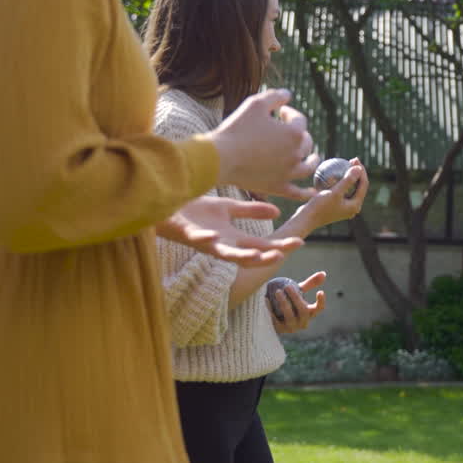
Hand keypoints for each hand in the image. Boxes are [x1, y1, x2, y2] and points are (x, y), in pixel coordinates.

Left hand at [158, 196, 301, 265]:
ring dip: (240, 255)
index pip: (261, 245)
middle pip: (247, 254)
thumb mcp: (227, 209)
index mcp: (232, 237)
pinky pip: (197, 237)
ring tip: (256, 255)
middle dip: (264, 256)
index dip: (279, 245)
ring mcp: (204, 239)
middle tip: (281, 255)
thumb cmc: (193, 211)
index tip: (299, 242)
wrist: (164, 205)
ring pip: (224, 253)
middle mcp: (221, 243)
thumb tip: (278, 213)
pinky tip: (214, 236)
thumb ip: (251, 212)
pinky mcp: (186, 233)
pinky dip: (205, 238)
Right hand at [209, 88, 318, 201]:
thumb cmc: (236, 129)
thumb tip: (288, 94)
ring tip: (313, 157)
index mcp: (294, 133)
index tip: (280, 111)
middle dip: (300, 134)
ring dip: (312, 161)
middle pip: (306, 142)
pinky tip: (314, 192)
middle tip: (289, 131)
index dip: (290, 113)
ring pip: (308, 167)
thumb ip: (274, 96)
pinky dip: (307, 192)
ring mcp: (288, 173)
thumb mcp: (255, 104)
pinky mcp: (278, 187)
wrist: (219, 159)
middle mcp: (296, 154)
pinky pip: (297, 193)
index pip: (299, 119)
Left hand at [271, 271, 326, 333]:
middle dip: (296, 298)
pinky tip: (266, 299)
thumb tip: (323, 273)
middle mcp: (303, 322)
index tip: (320, 291)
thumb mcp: (299, 292)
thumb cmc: (289, 302)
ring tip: (277, 292)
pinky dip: (271, 309)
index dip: (321, 302)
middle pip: (303, 311)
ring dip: (284, 303)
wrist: (272, 317)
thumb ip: (310, 284)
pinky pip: (275, 319)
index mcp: (310, 313)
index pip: (319, 309)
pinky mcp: (279, 330)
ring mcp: (291, 327)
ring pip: (290, 316)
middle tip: (287, 286)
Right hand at [294, 159, 367, 231]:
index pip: (363, 184)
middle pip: (358, 186)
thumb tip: (359, 169)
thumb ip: (347, 181)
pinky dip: (338, 181)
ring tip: (343, 163)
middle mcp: (352, 207)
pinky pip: (340, 190)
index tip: (355, 159)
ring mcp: (344, 207)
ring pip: (350, 188)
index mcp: (355, 206)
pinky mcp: (336, 206)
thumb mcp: (334, 192)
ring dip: (348, 176)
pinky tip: (331, 172)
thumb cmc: (319, 207)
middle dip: (356, 172)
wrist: (305, 220)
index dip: (361, 170)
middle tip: (351, 159)